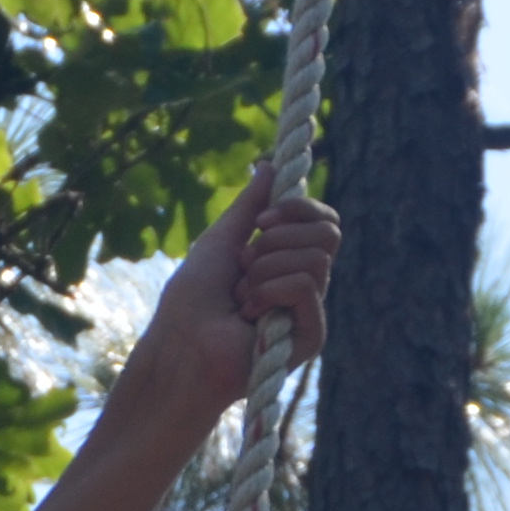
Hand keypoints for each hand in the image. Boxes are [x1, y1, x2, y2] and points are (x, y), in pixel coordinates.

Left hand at [116, 171, 340, 436]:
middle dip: (279, 238)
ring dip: (264, 269)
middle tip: (244, 261)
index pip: (323, 222)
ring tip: (240, 295)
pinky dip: (269, 290)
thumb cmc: (191, 300)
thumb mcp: (222, 239)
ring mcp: (310, 311)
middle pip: (328, 233)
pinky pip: (305, 286)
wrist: (181, 345)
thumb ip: (250, 206)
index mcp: (287, 261)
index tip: (262, 219)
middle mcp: (305, 284)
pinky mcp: (311, 336)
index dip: (300, 208)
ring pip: (314, 258)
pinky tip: (248, 314)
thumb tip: (270, 166)